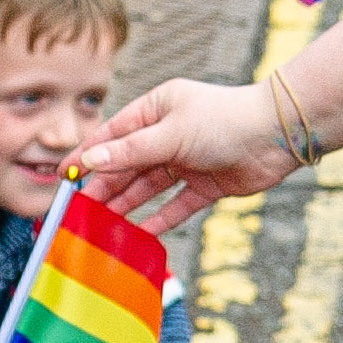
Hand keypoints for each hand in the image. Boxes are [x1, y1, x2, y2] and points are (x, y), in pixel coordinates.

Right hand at [75, 77, 298, 231]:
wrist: (278, 136)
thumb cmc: (225, 121)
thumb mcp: (171, 134)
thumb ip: (131, 152)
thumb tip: (92, 161)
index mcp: (158, 108)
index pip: (114, 134)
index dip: (89, 156)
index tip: (65, 176)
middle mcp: (170, 133)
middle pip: (129, 164)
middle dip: (105, 186)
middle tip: (80, 210)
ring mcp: (188, 160)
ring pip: (150, 186)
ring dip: (127, 204)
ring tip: (102, 225)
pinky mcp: (206, 184)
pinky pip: (176, 204)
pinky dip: (160, 218)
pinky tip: (140, 233)